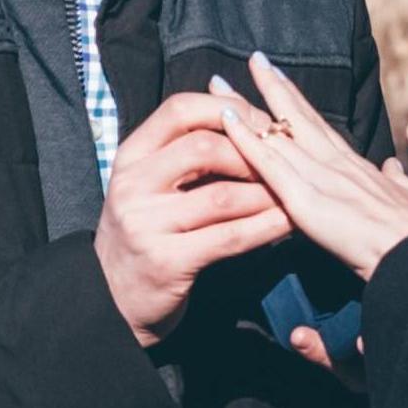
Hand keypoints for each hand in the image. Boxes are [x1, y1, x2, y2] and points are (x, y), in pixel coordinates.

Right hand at [95, 92, 293, 344]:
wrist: (111, 299)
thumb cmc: (144, 234)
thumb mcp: (148, 186)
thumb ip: (182, 155)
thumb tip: (240, 116)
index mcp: (130, 157)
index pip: (180, 110)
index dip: (227, 108)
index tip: (261, 120)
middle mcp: (133, 186)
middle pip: (203, 148)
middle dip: (253, 151)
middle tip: (285, 158)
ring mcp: (146, 224)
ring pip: (222, 196)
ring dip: (267, 192)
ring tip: (296, 191)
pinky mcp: (167, 262)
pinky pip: (229, 238)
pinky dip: (265, 228)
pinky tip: (289, 224)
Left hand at [209, 54, 407, 318]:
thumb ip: (396, 182)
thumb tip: (391, 168)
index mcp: (356, 166)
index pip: (321, 127)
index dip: (300, 105)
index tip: (283, 81)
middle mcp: (335, 162)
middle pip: (296, 117)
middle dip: (272, 87)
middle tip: (252, 59)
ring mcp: (319, 176)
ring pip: (275, 132)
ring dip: (243, 107)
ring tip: (218, 84)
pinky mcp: (305, 198)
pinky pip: (268, 164)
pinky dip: (245, 140)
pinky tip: (225, 120)